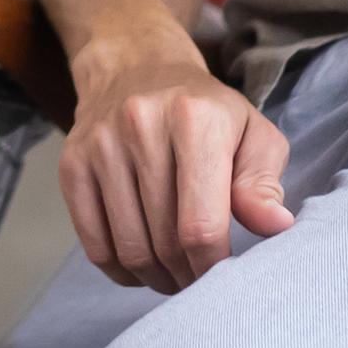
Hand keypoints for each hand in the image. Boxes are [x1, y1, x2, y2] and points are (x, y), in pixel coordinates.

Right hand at [58, 27, 295, 292]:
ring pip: (128, 248)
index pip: (201, 225)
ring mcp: (100, 147)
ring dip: (156, 278)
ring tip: (175, 277)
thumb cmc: (206, 112)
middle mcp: (141, 127)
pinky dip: (120, 270)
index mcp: (195, 120)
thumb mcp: (252, 133)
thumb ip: (264, 182)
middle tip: (200, 281)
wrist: (136, 67)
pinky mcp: (72, 165)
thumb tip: (276, 227)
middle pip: (164, 242)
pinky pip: (93, 243)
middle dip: (187, 276)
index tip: (224, 277)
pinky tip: (142, 267)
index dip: (213, 267)